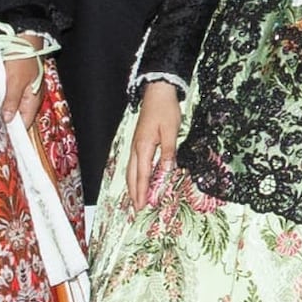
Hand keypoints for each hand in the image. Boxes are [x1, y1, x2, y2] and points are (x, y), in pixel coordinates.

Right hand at [122, 78, 183, 203]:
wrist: (158, 92)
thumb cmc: (165, 109)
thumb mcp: (171, 131)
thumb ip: (168, 152)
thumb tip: (167, 171)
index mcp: (143, 146)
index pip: (143, 175)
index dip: (143, 192)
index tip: (143, 206)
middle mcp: (136, 148)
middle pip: (132, 176)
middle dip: (134, 194)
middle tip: (137, 210)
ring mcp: (135, 145)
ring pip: (131, 171)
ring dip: (133, 186)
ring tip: (136, 200)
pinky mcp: (138, 142)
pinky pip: (134, 164)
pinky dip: (134, 176)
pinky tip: (138, 180)